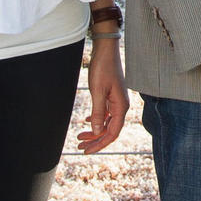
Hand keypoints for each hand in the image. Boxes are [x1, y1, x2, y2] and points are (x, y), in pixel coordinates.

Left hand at [78, 38, 127, 152]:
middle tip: (80, 146)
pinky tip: (87, 122)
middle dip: (95, 140)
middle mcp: (121, 106)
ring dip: (94, 131)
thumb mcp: (97, 91)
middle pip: (109, 130)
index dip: (100, 144)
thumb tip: (97, 132)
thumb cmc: (103, 68)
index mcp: (121, 107)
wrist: (106, 50)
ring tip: (80, 136)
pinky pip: (105, 114)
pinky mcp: (111, 96)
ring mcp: (116, 101)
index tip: (87, 150)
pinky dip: (96, 120)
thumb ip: (98, 113)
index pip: (112, 133)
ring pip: (106, 123)